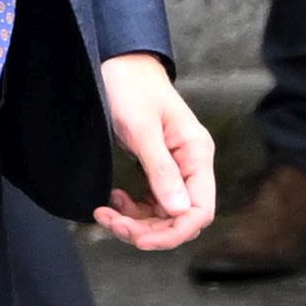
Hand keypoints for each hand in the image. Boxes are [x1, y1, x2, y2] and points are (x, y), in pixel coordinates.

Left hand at [92, 52, 217, 250]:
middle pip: (181, 217)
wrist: (119, 66)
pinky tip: (114, 200)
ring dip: (135, 223)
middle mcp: (191, 166)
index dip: (174, 232)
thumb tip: (180, 211)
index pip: (201, 210)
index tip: (140, 239)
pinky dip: (132, 211)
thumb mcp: (142, 130)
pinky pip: (151, 204)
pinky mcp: (157, 170)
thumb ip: (161, 171)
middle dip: (148, 230)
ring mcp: (175, 169)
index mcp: (197, 154)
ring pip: (164, 215)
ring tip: (105, 213)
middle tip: (111, 223)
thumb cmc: (132, 89)